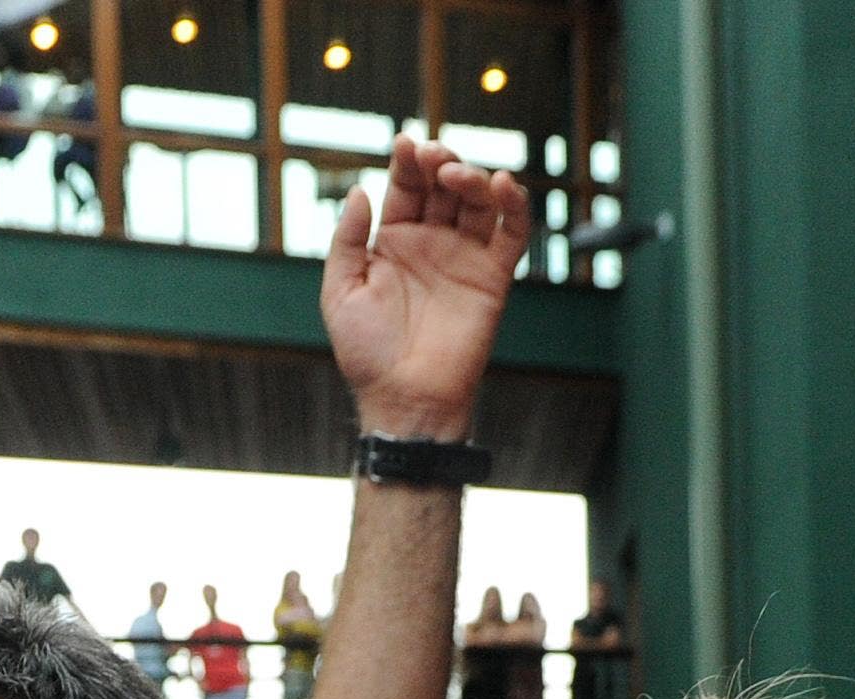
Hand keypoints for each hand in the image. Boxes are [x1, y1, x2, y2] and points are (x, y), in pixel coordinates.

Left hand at [320, 137, 528, 443]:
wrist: (405, 399)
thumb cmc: (368, 353)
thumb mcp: (340, 292)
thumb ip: (346, 241)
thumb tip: (359, 193)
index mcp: (395, 241)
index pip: (406, 187)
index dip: (408, 161)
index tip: (405, 142)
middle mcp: (432, 243)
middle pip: (444, 185)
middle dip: (440, 163)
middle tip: (433, 157)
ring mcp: (465, 257)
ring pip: (478, 201)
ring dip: (472, 177)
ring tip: (457, 174)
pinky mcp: (493, 277)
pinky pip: (511, 233)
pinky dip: (514, 205)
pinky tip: (503, 184)